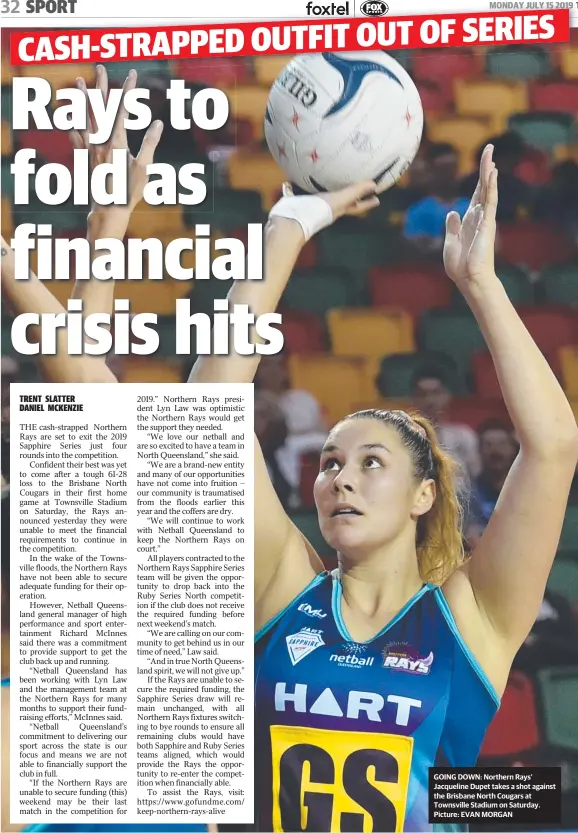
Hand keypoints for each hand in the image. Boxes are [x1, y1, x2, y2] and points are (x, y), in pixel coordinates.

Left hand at [71, 65, 162, 214]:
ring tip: (78, 82)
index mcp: (117, 141)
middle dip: (101, 85)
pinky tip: (68, 116)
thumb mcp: (144, 168)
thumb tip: (158, 124)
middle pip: (100, 106)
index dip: (128, 89)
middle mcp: (100, 140)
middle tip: (100, 67)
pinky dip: (72, 123)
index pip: (122, 108)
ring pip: (84, 117)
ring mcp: (90, 148)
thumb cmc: (129, 192)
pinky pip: (75, 136)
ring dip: (82, 98)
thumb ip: (150, 144)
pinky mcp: (84, 157)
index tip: (133, 74)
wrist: (108, 209)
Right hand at [270, 181, 378, 241]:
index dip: (367, 202)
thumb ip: (357, 191)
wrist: (293, 221)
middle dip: (348, 195)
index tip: (377, 198)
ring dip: (320, 189)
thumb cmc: (319, 211)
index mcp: (338, 209)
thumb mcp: (342, 199)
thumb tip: (374, 184)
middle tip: (354, 185)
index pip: (357, 206)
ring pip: (318, 196)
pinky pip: (294, 192)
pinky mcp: (294, 203)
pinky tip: (289, 180)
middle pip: (340, 201)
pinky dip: (292, 187)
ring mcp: (309, 206)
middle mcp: (325, 208)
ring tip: (322, 178)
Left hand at [443, 144, 497, 289]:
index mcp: (470, 220)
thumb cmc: (461, 266)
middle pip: (483, 186)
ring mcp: (484, 219)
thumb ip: (452, 226)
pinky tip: (492, 172)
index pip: (476, 194)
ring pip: (487, 189)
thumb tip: (452, 211)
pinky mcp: (486, 224)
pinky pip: (489, 201)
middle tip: (489, 148)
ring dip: (488, 171)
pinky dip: (490, 186)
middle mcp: (479, 217)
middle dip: (485, 167)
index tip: (486, 164)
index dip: (480, 179)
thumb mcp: (451, 242)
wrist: (469, 279)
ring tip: (490, 153)